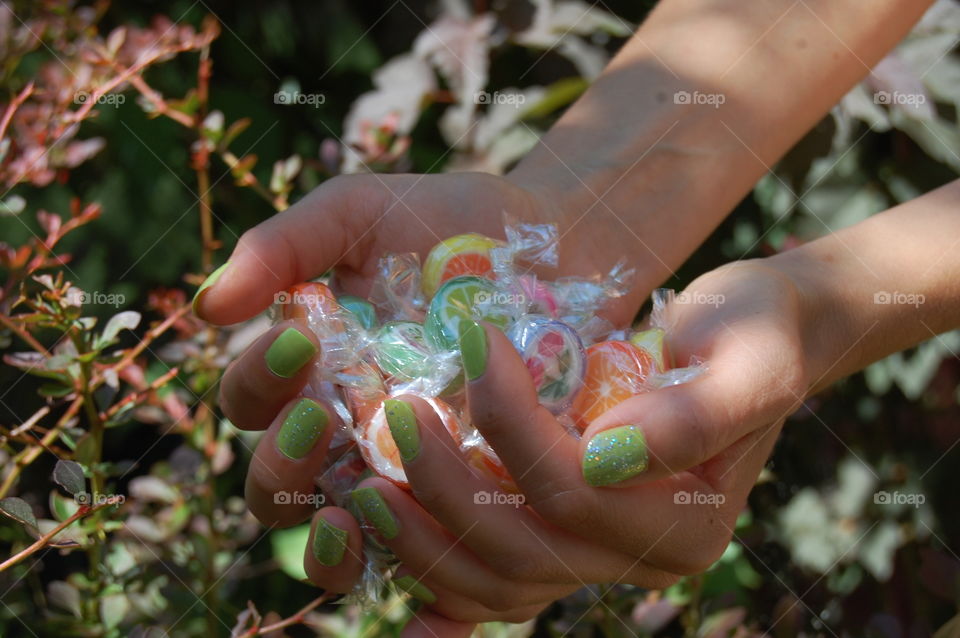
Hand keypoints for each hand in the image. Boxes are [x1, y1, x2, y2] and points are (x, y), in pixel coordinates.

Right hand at [205, 171, 649, 635]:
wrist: (559, 242)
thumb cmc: (451, 221)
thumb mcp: (360, 212)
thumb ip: (284, 246)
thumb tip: (208, 307)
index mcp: (312, 369)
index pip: (251, 402)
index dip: (256, 382)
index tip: (298, 340)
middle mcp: (346, 429)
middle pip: (276, 485)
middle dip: (280, 464)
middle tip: (314, 416)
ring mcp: (406, 468)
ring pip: (338, 535)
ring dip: (326, 535)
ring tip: (349, 502)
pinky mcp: (466, 493)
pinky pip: (419, 553)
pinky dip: (400, 560)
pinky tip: (408, 535)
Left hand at [328, 259, 809, 628]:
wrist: (761, 337)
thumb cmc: (757, 333)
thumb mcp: (750, 361)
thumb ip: (693, 418)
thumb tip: (602, 460)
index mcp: (685, 521)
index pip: (573, 488)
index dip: (510, 422)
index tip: (473, 341)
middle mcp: (641, 557)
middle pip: (522, 551)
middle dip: (445, 487)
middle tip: (392, 418)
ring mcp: (602, 558)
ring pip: (499, 583)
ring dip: (424, 543)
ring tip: (363, 488)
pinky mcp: (569, 540)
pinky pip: (499, 584)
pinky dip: (444, 589)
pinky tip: (393, 583)